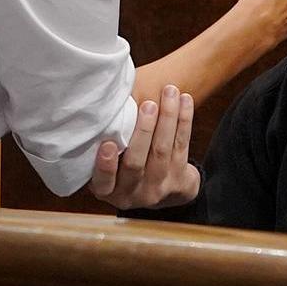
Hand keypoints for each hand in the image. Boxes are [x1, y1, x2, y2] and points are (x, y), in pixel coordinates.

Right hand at [89, 85, 199, 209]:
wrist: (162, 193)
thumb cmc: (125, 168)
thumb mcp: (109, 168)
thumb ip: (102, 148)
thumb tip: (101, 107)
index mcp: (108, 190)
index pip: (104, 182)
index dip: (105, 165)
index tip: (108, 144)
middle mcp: (132, 193)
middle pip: (135, 163)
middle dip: (143, 132)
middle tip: (148, 105)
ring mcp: (157, 188)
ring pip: (162, 150)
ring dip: (167, 117)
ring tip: (170, 92)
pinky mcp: (179, 180)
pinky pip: (182, 145)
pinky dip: (184, 120)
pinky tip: (185, 100)